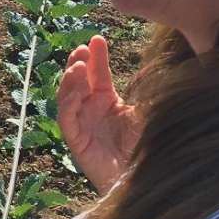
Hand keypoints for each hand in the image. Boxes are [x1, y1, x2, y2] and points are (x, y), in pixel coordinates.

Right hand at [57, 35, 139, 195]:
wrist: (145, 179)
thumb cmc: (148, 148)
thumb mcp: (148, 114)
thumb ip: (146, 93)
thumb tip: (152, 67)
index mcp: (107, 102)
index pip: (97, 74)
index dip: (96, 57)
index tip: (97, 38)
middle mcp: (91, 110)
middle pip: (78, 81)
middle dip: (77, 63)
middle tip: (82, 49)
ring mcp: (82, 125)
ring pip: (67, 97)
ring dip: (70, 80)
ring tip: (77, 66)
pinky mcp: (77, 141)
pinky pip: (66, 118)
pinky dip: (68, 102)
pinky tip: (77, 89)